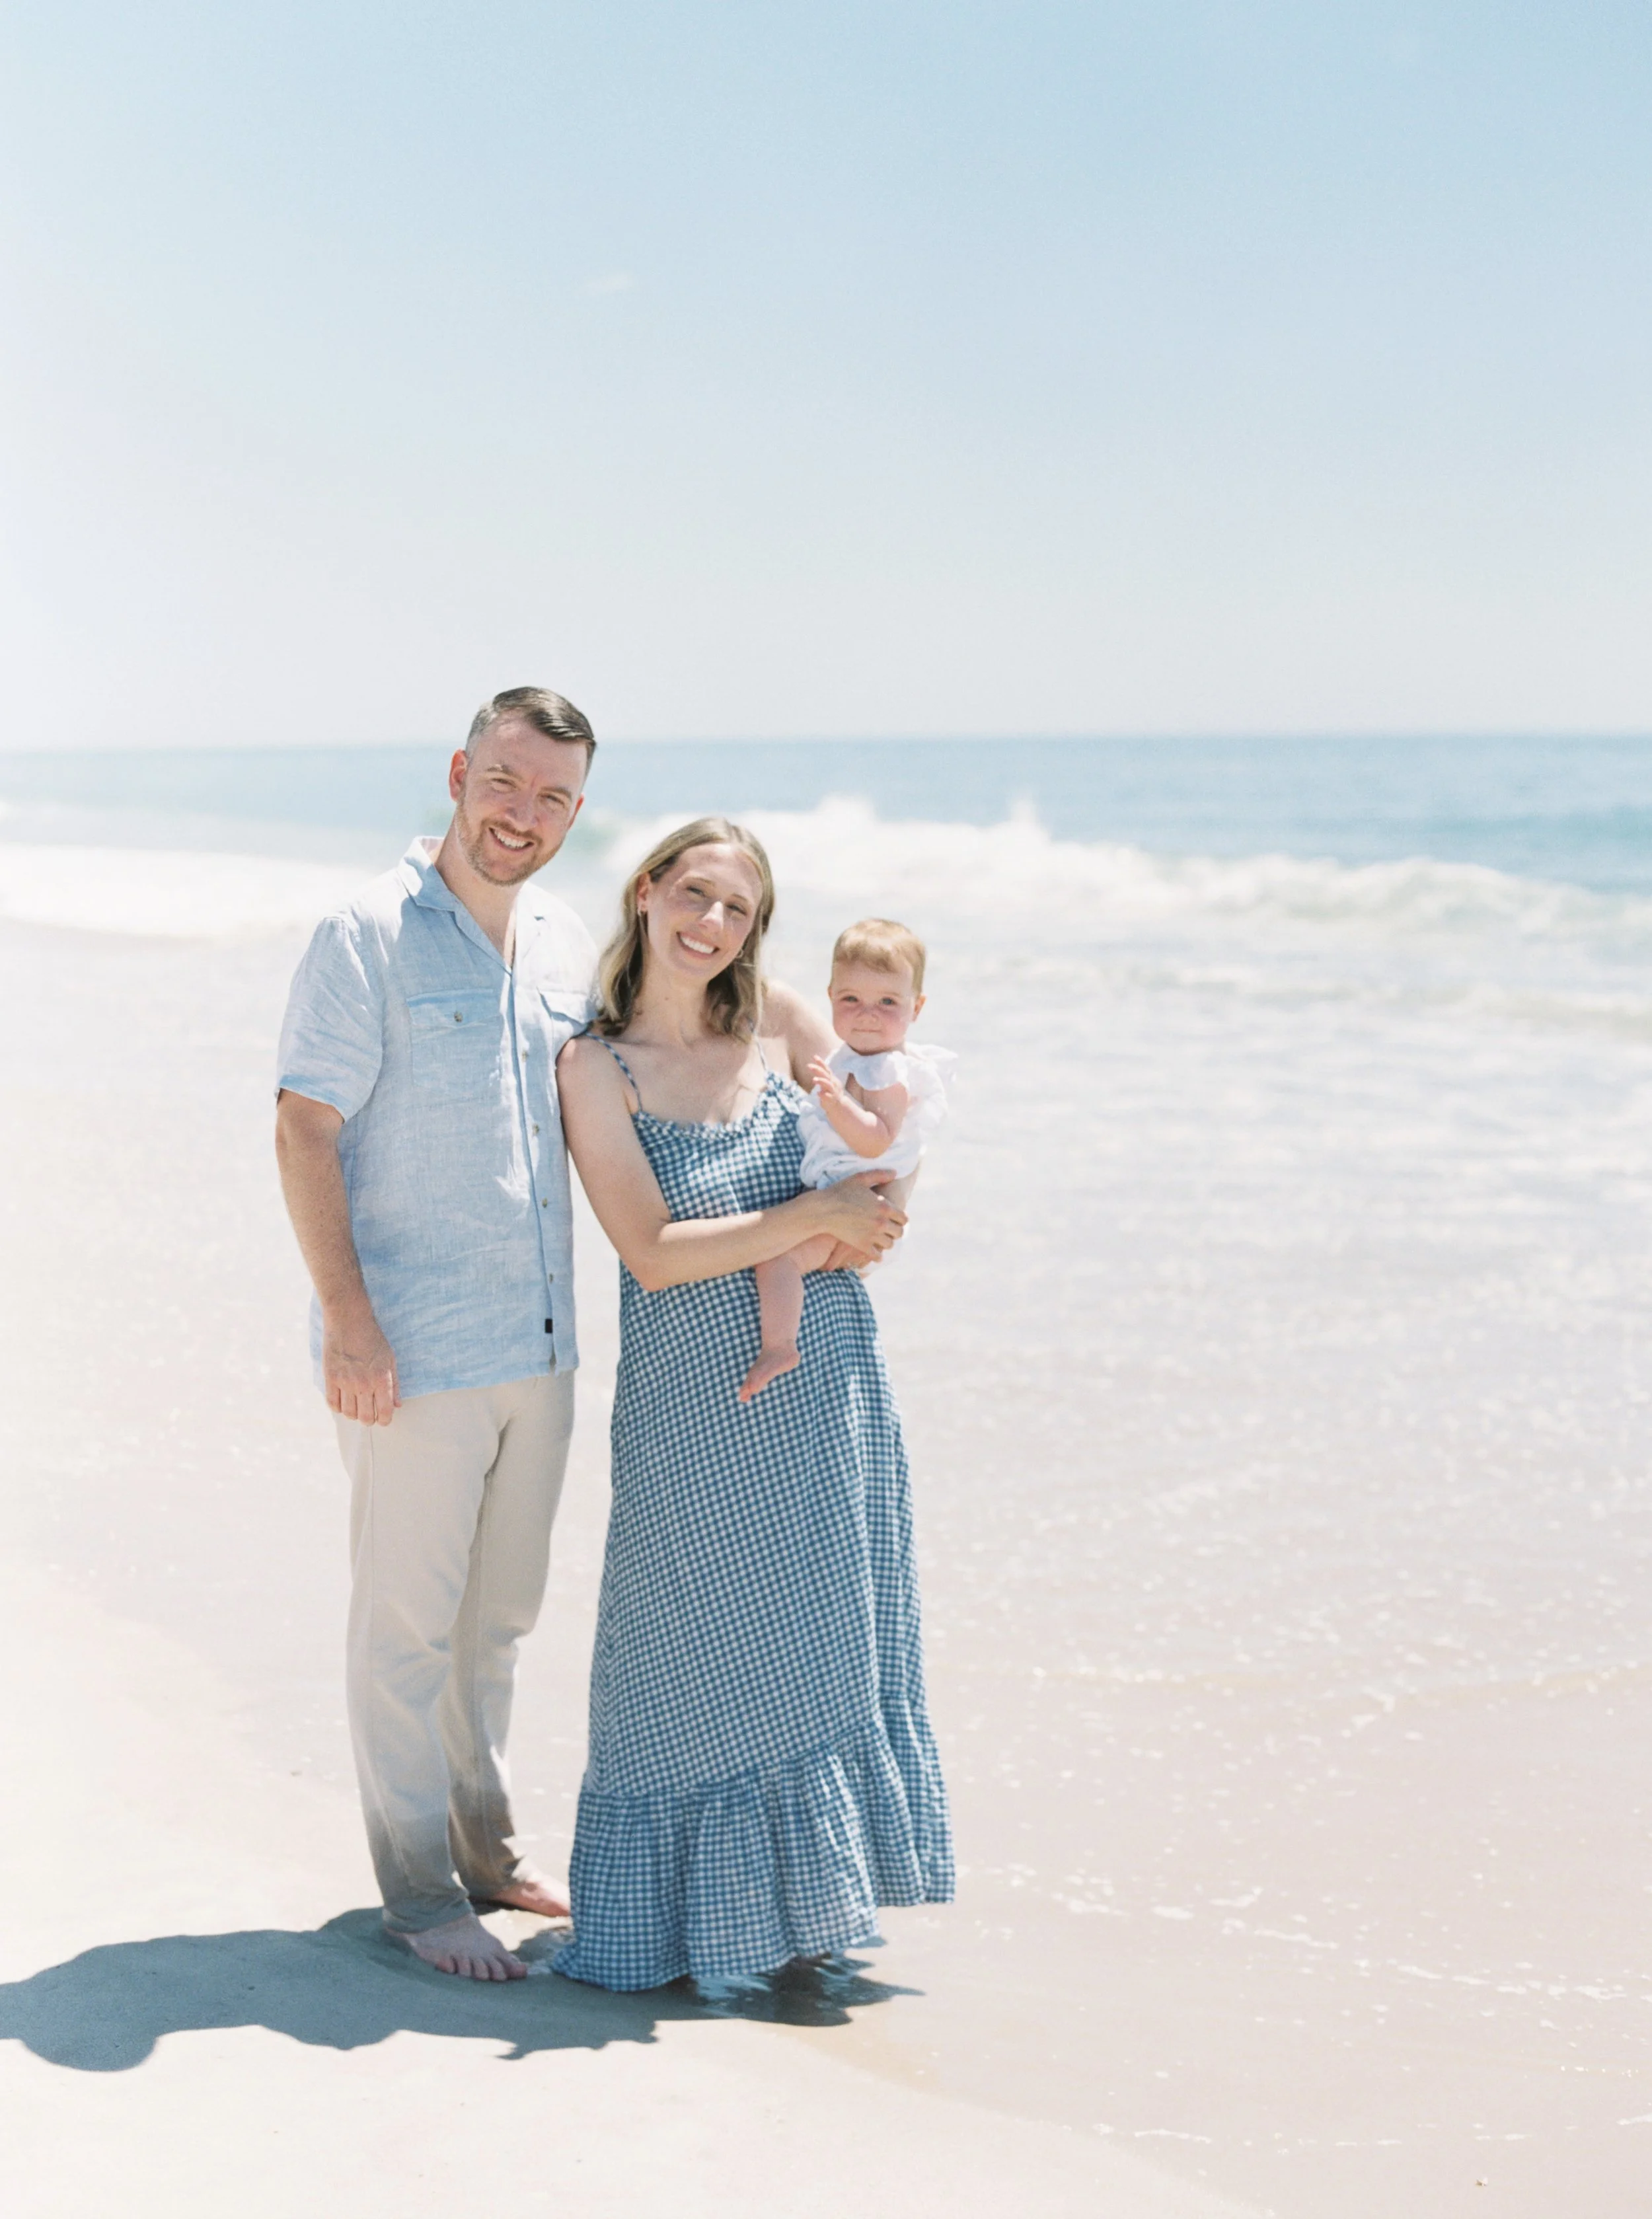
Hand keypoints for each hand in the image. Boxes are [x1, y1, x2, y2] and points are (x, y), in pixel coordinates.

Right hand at [323, 1306, 399, 1425]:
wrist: (349, 1320)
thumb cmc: (372, 1338)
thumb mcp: (390, 1359)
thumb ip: (394, 1384)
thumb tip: (397, 1405)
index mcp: (381, 1378)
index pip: (385, 1412)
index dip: (385, 1420)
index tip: (384, 1419)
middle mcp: (363, 1383)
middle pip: (365, 1417)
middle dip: (370, 1420)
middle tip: (370, 1414)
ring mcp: (345, 1381)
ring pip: (348, 1413)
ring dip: (354, 1414)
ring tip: (357, 1406)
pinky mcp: (330, 1377)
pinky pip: (332, 1403)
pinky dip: (338, 1407)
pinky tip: (343, 1400)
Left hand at [807, 1055, 845, 1101]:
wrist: (838, 1106)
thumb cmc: (831, 1092)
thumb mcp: (826, 1082)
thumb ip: (821, 1075)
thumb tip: (813, 1066)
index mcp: (831, 1078)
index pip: (826, 1069)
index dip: (821, 1062)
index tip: (815, 1057)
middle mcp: (833, 1083)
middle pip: (825, 1074)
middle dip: (817, 1069)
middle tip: (809, 1066)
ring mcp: (833, 1091)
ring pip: (828, 1084)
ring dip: (821, 1081)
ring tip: (813, 1079)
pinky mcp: (831, 1099)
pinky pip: (828, 1096)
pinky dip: (823, 1094)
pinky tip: (818, 1094)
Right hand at [816, 1171, 905, 1254]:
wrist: (823, 1209)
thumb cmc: (840, 1191)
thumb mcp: (860, 1178)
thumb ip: (879, 1174)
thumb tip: (895, 1172)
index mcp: (884, 1206)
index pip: (903, 1218)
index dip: (900, 1219)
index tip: (895, 1220)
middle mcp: (881, 1222)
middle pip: (899, 1233)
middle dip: (896, 1231)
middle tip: (890, 1230)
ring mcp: (872, 1235)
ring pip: (889, 1244)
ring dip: (887, 1242)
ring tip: (882, 1239)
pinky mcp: (862, 1245)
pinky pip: (877, 1256)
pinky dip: (877, 1255)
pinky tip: (875, 1252)